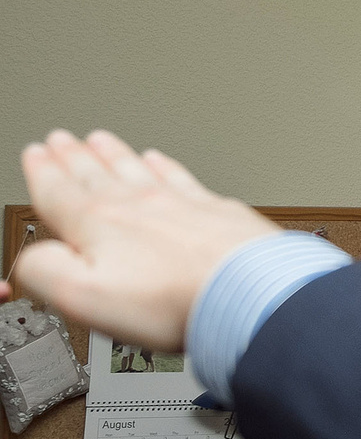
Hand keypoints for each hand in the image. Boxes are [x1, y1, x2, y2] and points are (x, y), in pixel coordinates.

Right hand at [0, 130, 277, 349]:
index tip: (35, 153)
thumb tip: (30, 258)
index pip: (60, 192)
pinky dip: (164, 165)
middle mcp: (139, 205)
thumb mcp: (82, 296)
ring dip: (113, 154)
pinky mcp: (217, 212)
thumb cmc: (173, 300)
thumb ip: (44, 271)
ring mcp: (181, 205)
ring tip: (99, 139)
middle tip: (60, 138)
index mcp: (99, 224)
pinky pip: (181, 178)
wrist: (250, 292)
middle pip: (96, 174)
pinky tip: (161, 160)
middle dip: (73, 156)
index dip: (42, 172)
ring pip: (137, 169)